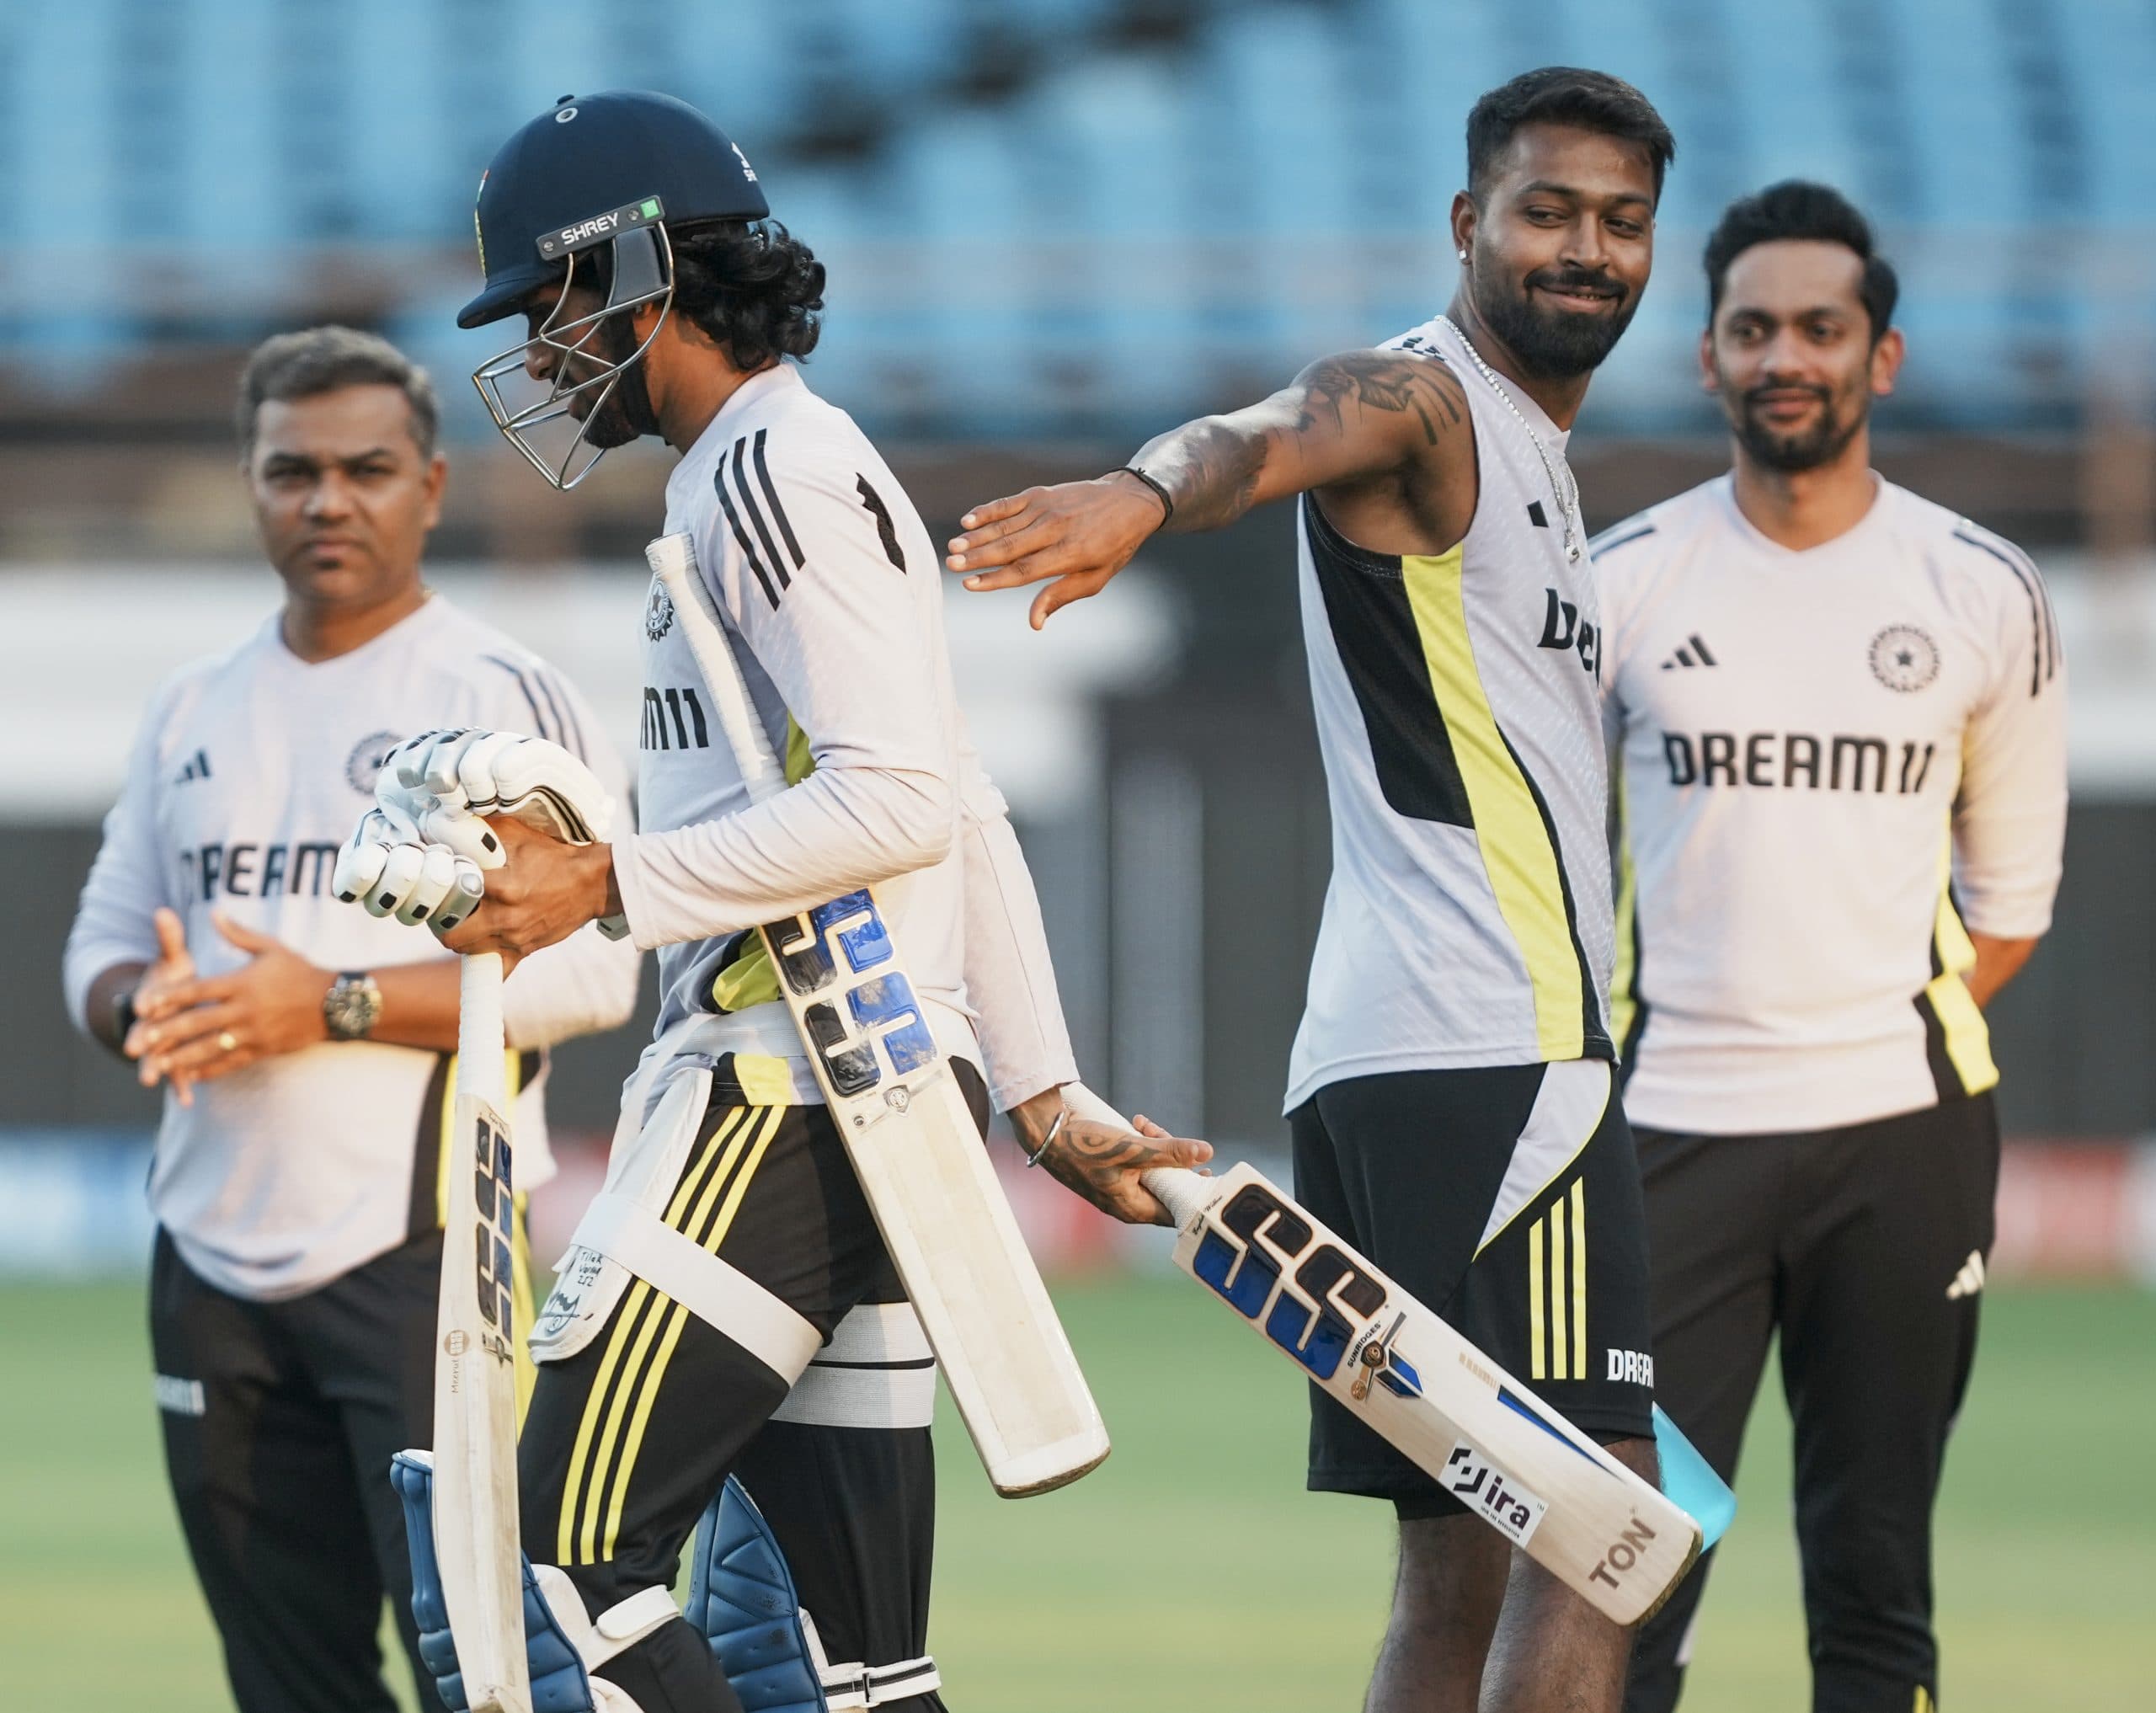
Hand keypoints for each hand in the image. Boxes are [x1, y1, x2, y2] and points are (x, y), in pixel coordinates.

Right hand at [126, 909, 199, 1101]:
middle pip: (145, 1032)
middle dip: (140, 1040)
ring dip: (158, 1068)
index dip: (145, 1000)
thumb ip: (169, 939)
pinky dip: (182, 1086)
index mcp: (154, 997)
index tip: (142, 1004)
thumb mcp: (171, 959)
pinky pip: (181, 1074)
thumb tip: (163, 911)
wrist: (167, 1005)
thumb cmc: (173, 978)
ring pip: (159, 1057)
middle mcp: (153, 1023)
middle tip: (134, 1050)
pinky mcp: (177, 1059)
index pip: (146, 998)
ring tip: (153, 1081)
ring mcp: (163, 1044)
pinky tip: (188, 1099)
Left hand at [126, 912, 332, 1102]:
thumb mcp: (271, 948)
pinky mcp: (264, 1049)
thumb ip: (239, 934)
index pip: (198, 990)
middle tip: (141, 1040)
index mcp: (243, 983)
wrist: (335, 1002)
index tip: (145, 1005)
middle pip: (199, 1021)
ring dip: (183, 1055)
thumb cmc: (301, 971)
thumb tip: (214, 913)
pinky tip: (192, 1074)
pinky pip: (232, 1062)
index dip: (169, 998)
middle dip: (167, 1032)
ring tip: (160, 1062)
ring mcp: (255, 1032)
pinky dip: (210, 1069)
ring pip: (212, 1047)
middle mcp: (246, 1009)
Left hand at [434, 815, 618, 964]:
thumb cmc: (554, 855)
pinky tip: (483, 948)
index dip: (438, 888)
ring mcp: (514, 936)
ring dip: (459, 936)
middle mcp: (505, 915)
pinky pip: (497, 970)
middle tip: (444, 907)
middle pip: (451, 933)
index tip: (438, 882)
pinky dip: (486, 964)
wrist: (591, 882)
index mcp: (501, 885)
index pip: (451, 893)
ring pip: (465, 949)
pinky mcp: (525, 949)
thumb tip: (450, 821)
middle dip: (442, 921)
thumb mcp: (517, 834)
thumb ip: (482, 831)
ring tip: (461, 921)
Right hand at [944, 472, 1167, 629]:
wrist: (1129, 501)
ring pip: (1004, 525)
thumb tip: (1034, 623)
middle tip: (950, 565)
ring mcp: (1047, 507)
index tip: (970, 585)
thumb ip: (1060, 596)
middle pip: (1009, 546)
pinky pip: (1008, 503)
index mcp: (1071, 553)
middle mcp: (1056, 528)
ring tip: (953, 548)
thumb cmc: (1113, 547)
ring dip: (976, 537)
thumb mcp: (1095, 578)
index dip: (995, 579)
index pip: (1025, 570)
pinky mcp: (1041, 493)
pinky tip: (967, 520)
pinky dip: (987, 511)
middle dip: (978, 557)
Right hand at [1015, 1093, 1211, 1225]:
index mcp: (1133, 1208)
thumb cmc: (1084, 1147)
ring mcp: (1116, 1187)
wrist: (1046, 1134)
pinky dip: (1140, 1143)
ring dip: (1155, 1146)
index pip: (1175, 1211)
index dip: (1193, 1194)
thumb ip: (1171, 1152)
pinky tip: (1136, 1124)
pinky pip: (1135, 1161)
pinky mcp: (1108, 1171)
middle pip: (1165, 1185)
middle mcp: (1125, 1203)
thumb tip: (1206, 1152)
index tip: (1207, 1176)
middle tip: (1177, 1141)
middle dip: (1173, 1160)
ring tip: (1146, 1124)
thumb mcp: (1133, 1148)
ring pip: (1150, 1169)